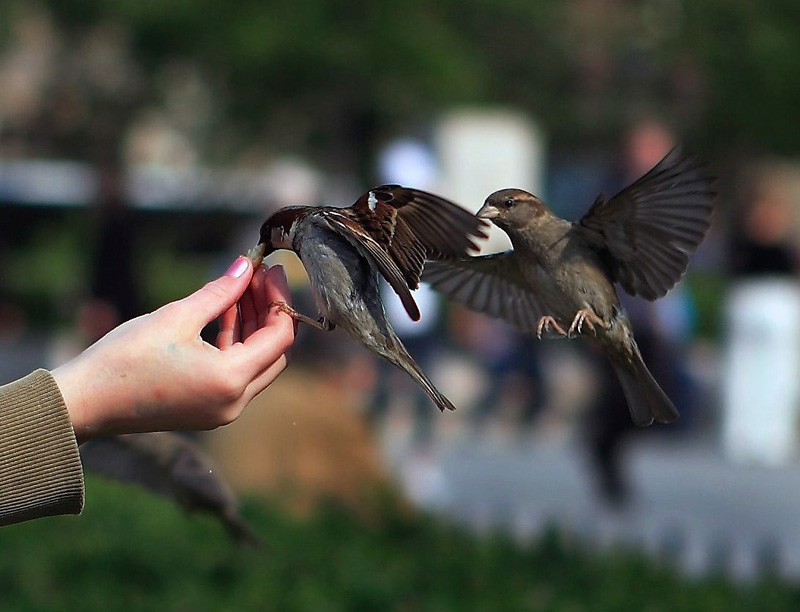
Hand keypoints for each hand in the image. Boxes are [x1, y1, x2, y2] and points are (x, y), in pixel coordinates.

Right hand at [52, 257, 295, 443]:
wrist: (83, 402)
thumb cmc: (124, 358)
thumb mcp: (177, 316)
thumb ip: (220, 292)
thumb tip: (246, 266)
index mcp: (230, 380)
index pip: (280, 336)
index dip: (281, 299)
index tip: (272, 269)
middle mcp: (234, 402)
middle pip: (275, 352)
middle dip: (270, 311)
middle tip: (260, 276)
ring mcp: (222, 411)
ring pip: (257, 363)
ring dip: (253, 325)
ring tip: (243, 287)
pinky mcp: (208, 410)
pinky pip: (236, 374)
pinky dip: (236, 343)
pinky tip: (227, 310)